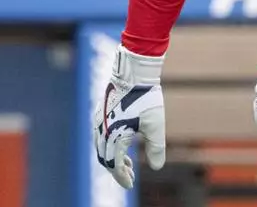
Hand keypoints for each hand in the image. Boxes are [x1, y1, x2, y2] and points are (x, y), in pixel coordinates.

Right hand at [93, 45, 166, 187]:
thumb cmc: (146, 98)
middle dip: (117, 170)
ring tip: (128, 163)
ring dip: (112, 158)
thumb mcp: (155, 125)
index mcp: (114, 137)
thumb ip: (156, 147)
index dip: (122, 177)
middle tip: (131, 176)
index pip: (114, 165)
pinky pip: (99, 136)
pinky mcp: (99, 113)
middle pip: (105, 159)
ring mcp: (98, 121)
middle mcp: (102, 131)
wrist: (133, 72)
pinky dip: (108, 146)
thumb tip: (158, 167)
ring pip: (101, 148)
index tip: (130, 184)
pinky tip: (121, 145)